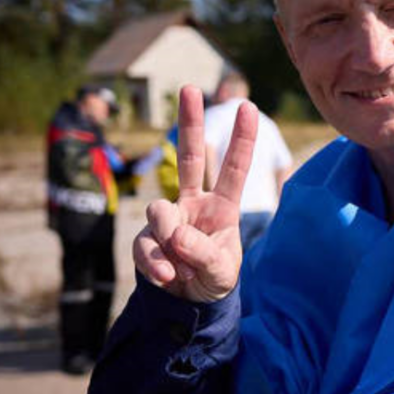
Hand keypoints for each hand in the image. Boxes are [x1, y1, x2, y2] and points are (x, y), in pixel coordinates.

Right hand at [133, 85, 257, 301]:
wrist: (189, 306)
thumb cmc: (214, 280)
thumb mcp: (221, 272)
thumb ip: (203, 253)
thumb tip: (174, 234)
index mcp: (223, 207)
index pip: (234, 169)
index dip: (242, 140)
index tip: (248, 106)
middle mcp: (194, 204)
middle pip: (189, 157)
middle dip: (189, 122)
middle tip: (189, 87)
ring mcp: (167, 218)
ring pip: (159, 212)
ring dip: (170, 244)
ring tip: (181, 271)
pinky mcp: (147, 238)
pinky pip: (144, 245)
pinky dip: (155, 264)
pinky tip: (168, 278)